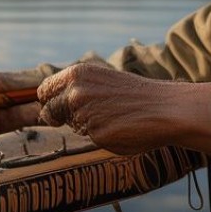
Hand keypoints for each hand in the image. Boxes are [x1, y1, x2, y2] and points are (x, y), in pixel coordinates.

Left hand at [36, 63, 210, 155]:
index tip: (58, 109)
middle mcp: (75, 90)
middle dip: (59, 117)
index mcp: (77, 73)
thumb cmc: (134, 96)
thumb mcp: (100, 82)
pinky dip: (100, 137)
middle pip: (48, 111)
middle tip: (86, 118)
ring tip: (111, 119)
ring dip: (84, 127)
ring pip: (70, 126)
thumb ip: (76, 90)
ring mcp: (83, 112)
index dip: (50, 101)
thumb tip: (47, 108)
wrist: (166, 108)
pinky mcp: (94, 132)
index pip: (44, 90)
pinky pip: (89, 138)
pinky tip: (119, 129)